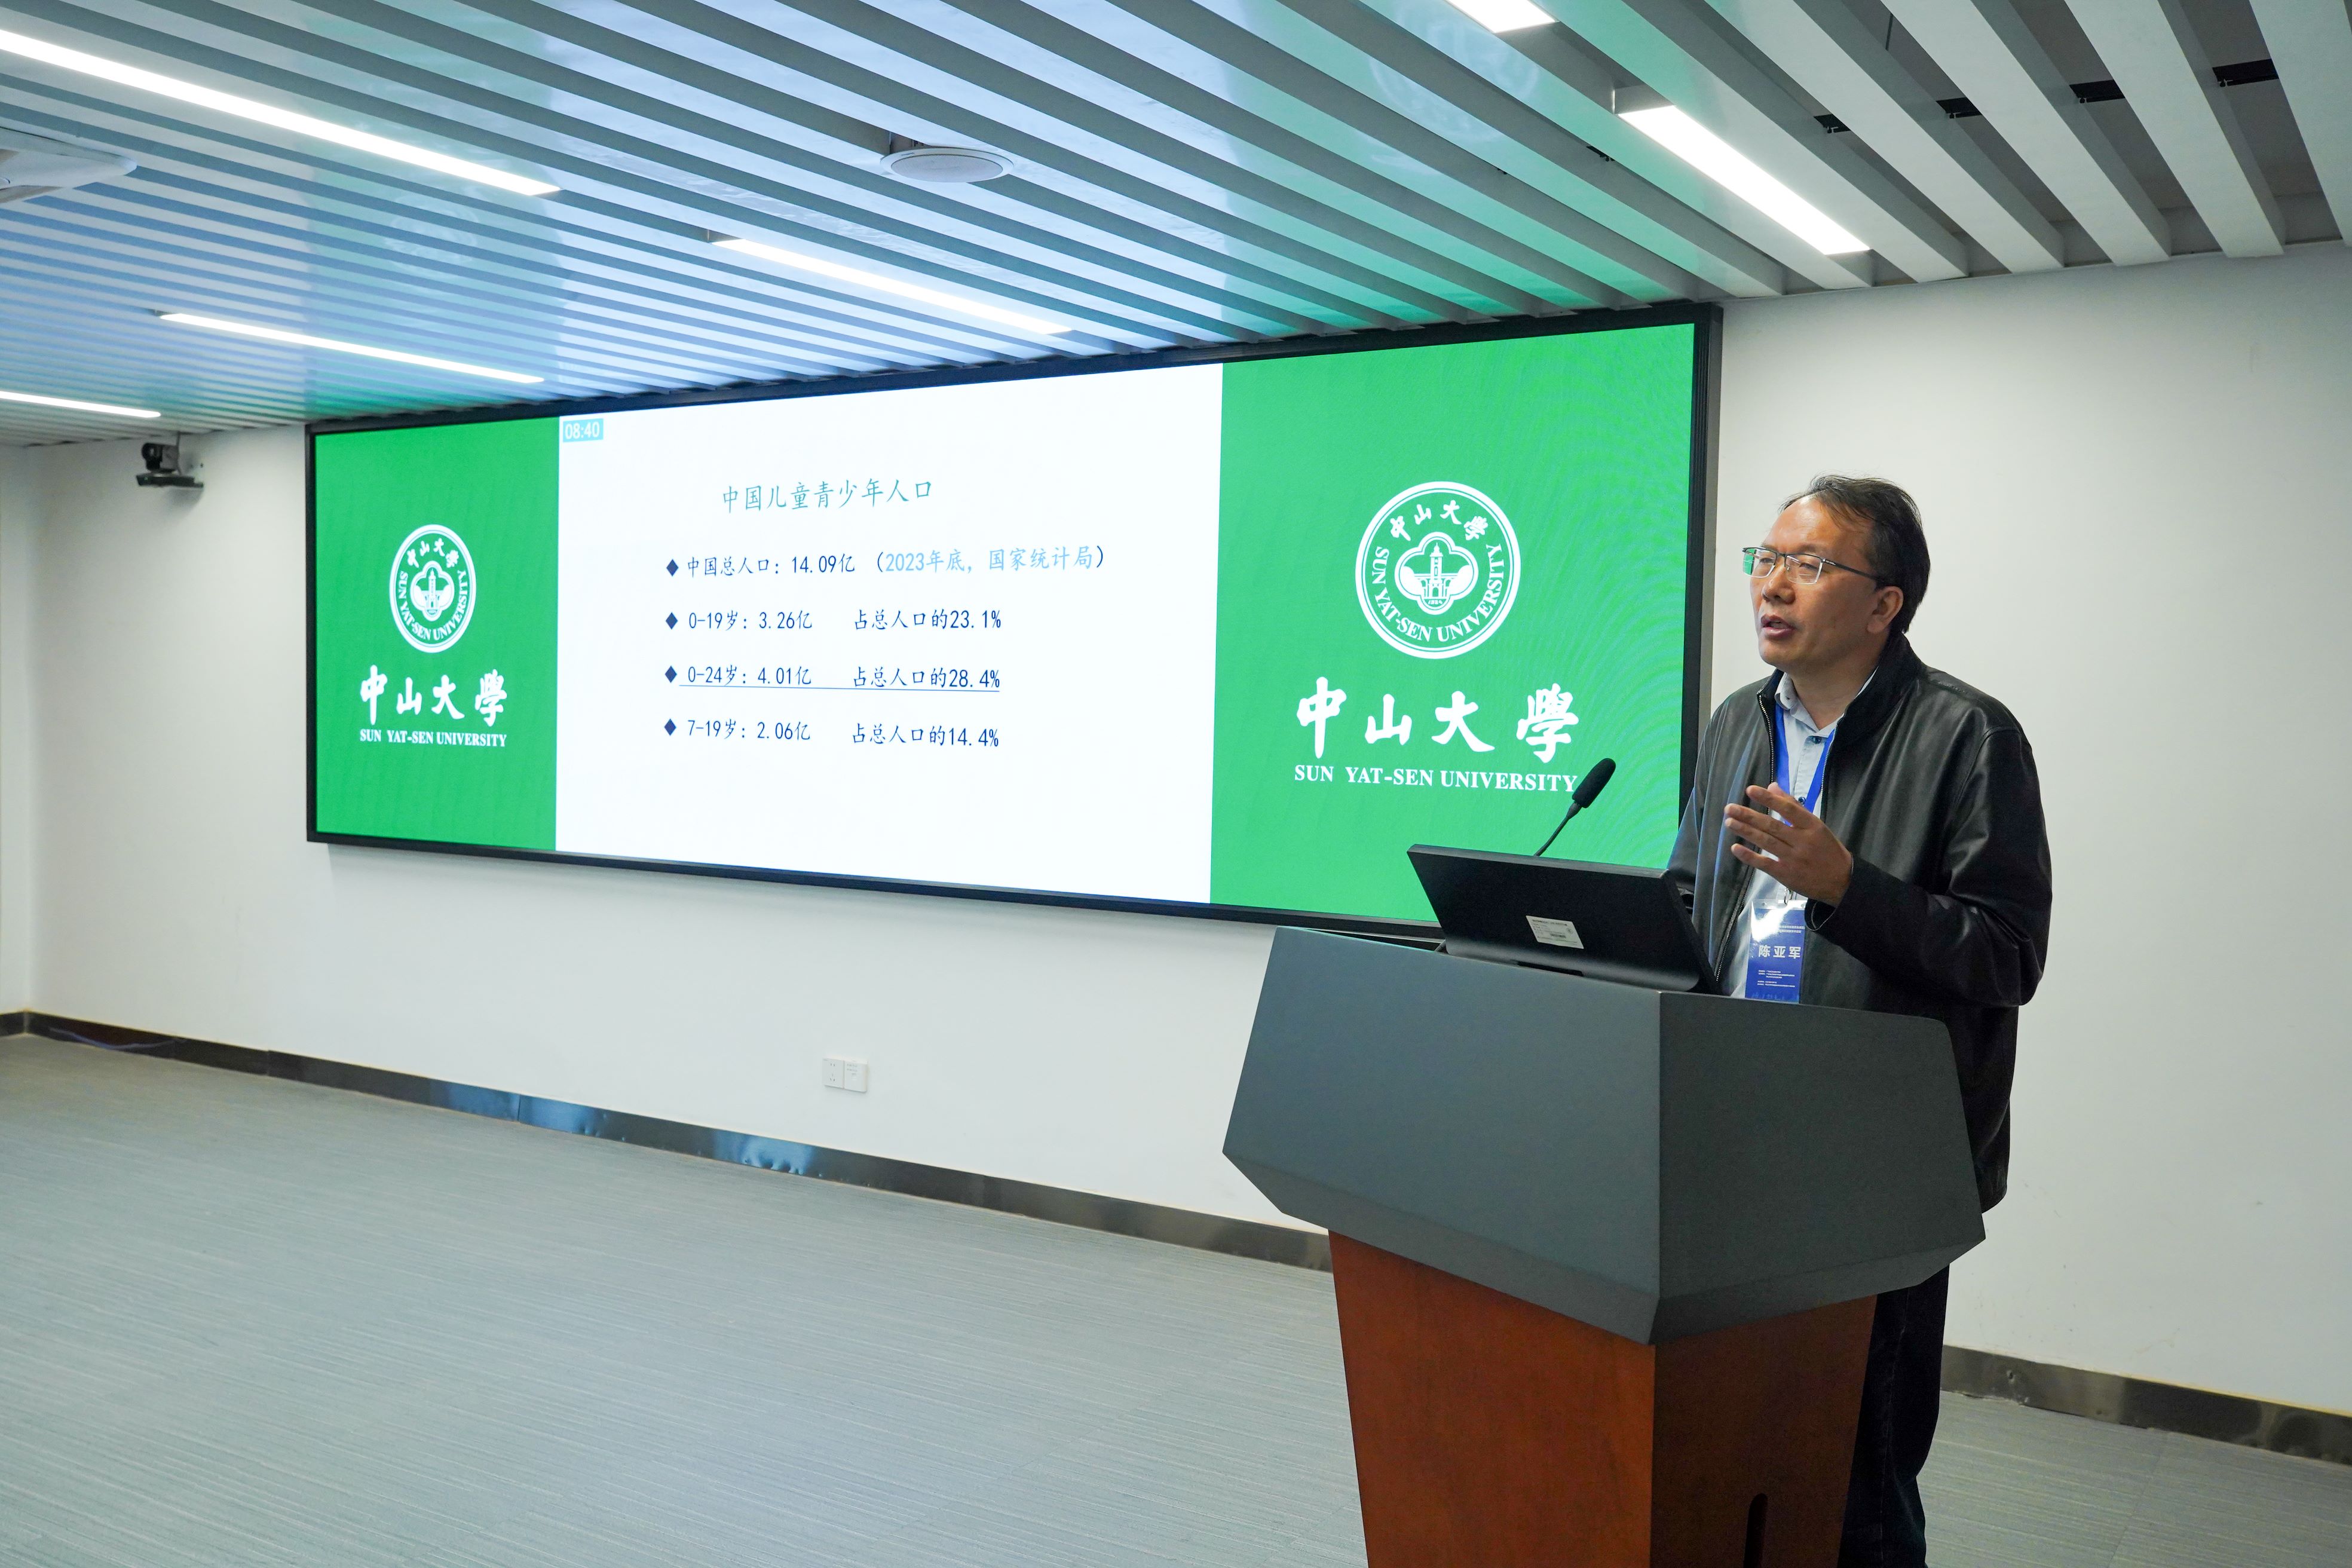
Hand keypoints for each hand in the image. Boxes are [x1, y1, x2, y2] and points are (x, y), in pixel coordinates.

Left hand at [1725, 785, 1853, 903]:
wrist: (1842, 881)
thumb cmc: (1827, 850)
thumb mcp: (1816, 825)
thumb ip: (1793, 806)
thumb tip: (1773, 786)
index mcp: (1812, 826)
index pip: (1788, 809)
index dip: (1768, 799)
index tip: (1750, 790)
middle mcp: (1802, 841)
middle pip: (1772, 826)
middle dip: (1749, 816)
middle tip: (1729, 808)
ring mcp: (1793, 859)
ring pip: (1766, 842)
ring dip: (1746, 831)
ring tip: (1729, 822)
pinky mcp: (1786, 874)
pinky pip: (1764, 864)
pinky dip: (1749, 856)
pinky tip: (1735, 848)